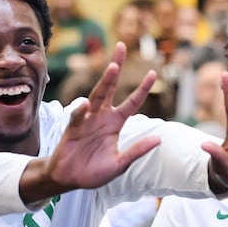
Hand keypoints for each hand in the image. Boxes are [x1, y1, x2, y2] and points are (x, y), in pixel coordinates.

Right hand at [23, 42, 160, 203]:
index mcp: (115, 123)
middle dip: (116, 67)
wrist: (69, 179)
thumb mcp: (119, 164)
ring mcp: (86, 120)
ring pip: (96, 95)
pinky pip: (77, 115)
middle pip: (111, 87)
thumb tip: (158, 140)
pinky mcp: (72, 127)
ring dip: (104, 82)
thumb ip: (136, 151)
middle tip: (122, 47)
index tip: (153, 73)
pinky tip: (86, 105)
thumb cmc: (94, 172)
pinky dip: (81, 110)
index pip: (132, 102)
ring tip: (113, 68)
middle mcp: (101, 117)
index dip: (142, 88)